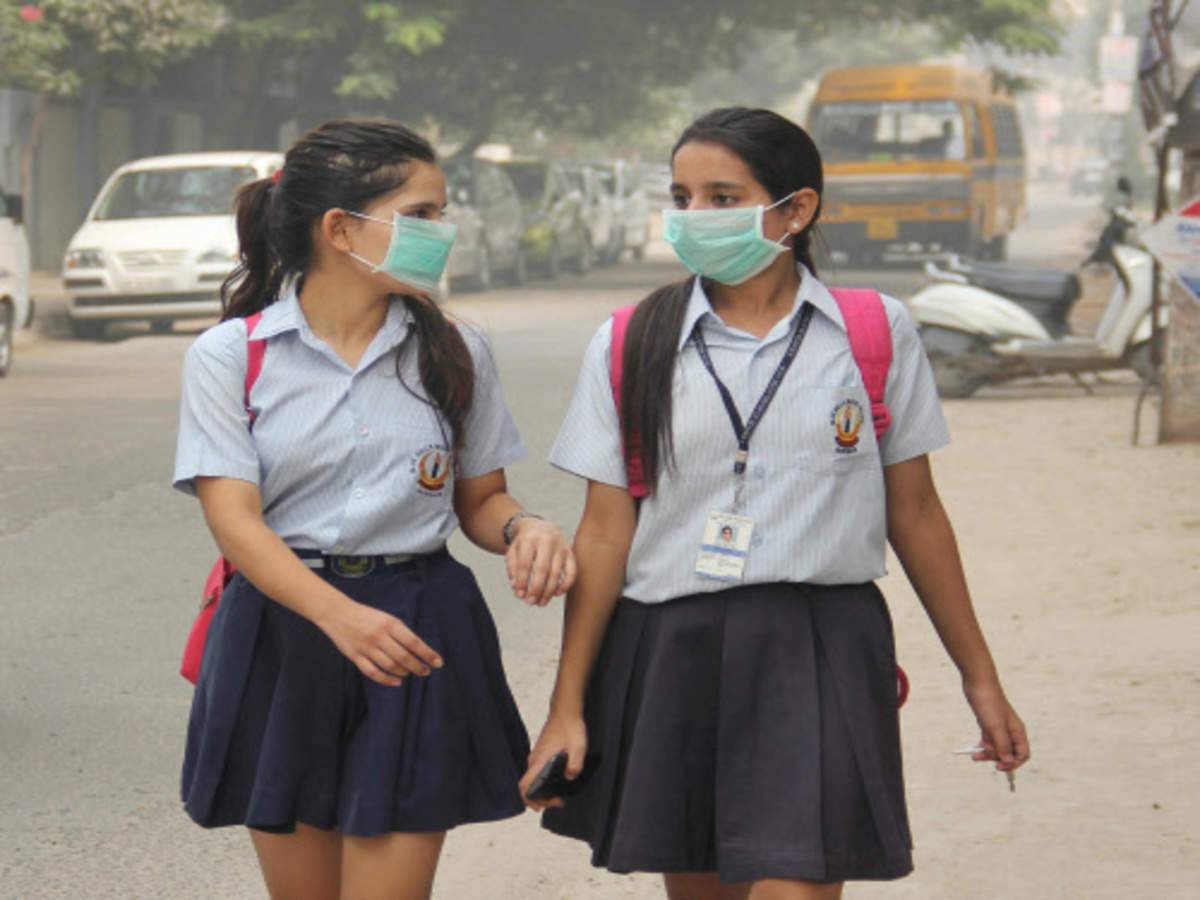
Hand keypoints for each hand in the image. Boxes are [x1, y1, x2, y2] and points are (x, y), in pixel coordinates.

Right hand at [318, 598, 443, 686]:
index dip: (427, 654)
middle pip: (404, 657)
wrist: (338, 613)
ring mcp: (367, 647)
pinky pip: (373, 672)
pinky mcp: (355, 656)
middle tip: (426, 671)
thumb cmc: (367, 616)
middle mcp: (379, 636)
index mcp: (390, 624)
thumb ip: (400, 633)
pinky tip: (397, 681)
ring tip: (411, 672)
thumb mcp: (386, 618)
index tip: (438, 662)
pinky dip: (386, 680)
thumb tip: (419, 650)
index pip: (414, 642)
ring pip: (390, 666)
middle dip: (418, 666)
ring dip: (404, 672)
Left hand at [506, 517, 576, 605]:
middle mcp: (547, 541)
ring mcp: (561, 547)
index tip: (519, 595)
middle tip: (530, 602)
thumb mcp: (513, 550)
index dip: (522, 581)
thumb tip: (516, 588)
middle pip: (542, 569)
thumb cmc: (525, 542)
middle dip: (536, 588)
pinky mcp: (570, 553)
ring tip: (541, 603)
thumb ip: (512, 568)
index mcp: (529, 539)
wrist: (541, 526)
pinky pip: (572, 571)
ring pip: (556, 572)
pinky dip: (566, 585)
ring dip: (549, 591)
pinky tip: (556, 594)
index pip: (525, 563)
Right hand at [519, 712, 588, 810]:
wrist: (566, 710)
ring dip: (543, 791)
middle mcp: (534, 760)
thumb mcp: (578, 746)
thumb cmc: (570, 726)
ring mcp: (537, 756)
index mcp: (540, 760)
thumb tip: (569, 778)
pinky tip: (558, 783)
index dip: (528, 800)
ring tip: (559, 796)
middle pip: (528, 786)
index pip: (524, 784)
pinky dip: (544, 782)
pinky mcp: (541, 754)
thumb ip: (574, 764)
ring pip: (533, 779)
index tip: (540, 807)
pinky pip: (538, 772)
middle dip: (541, 799)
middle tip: (559, 802)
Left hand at [963, 679, 1029, 771]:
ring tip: (974, 755)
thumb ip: (1002, 745)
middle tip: (981, 756)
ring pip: (997, 747)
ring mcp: (1000, 727)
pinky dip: (983, 745)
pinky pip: (989, 740)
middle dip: (995, 757)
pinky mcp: (990, 723)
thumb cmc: (988, 703)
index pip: (1022, 754)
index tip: (999, 766)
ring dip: (987, 753)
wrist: (977, 683)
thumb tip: (1008, 762)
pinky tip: (974, 748)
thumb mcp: (995, 727)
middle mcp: (1011, 731)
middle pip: (1008, 753)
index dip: (1013, 763)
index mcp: (1018, 731)